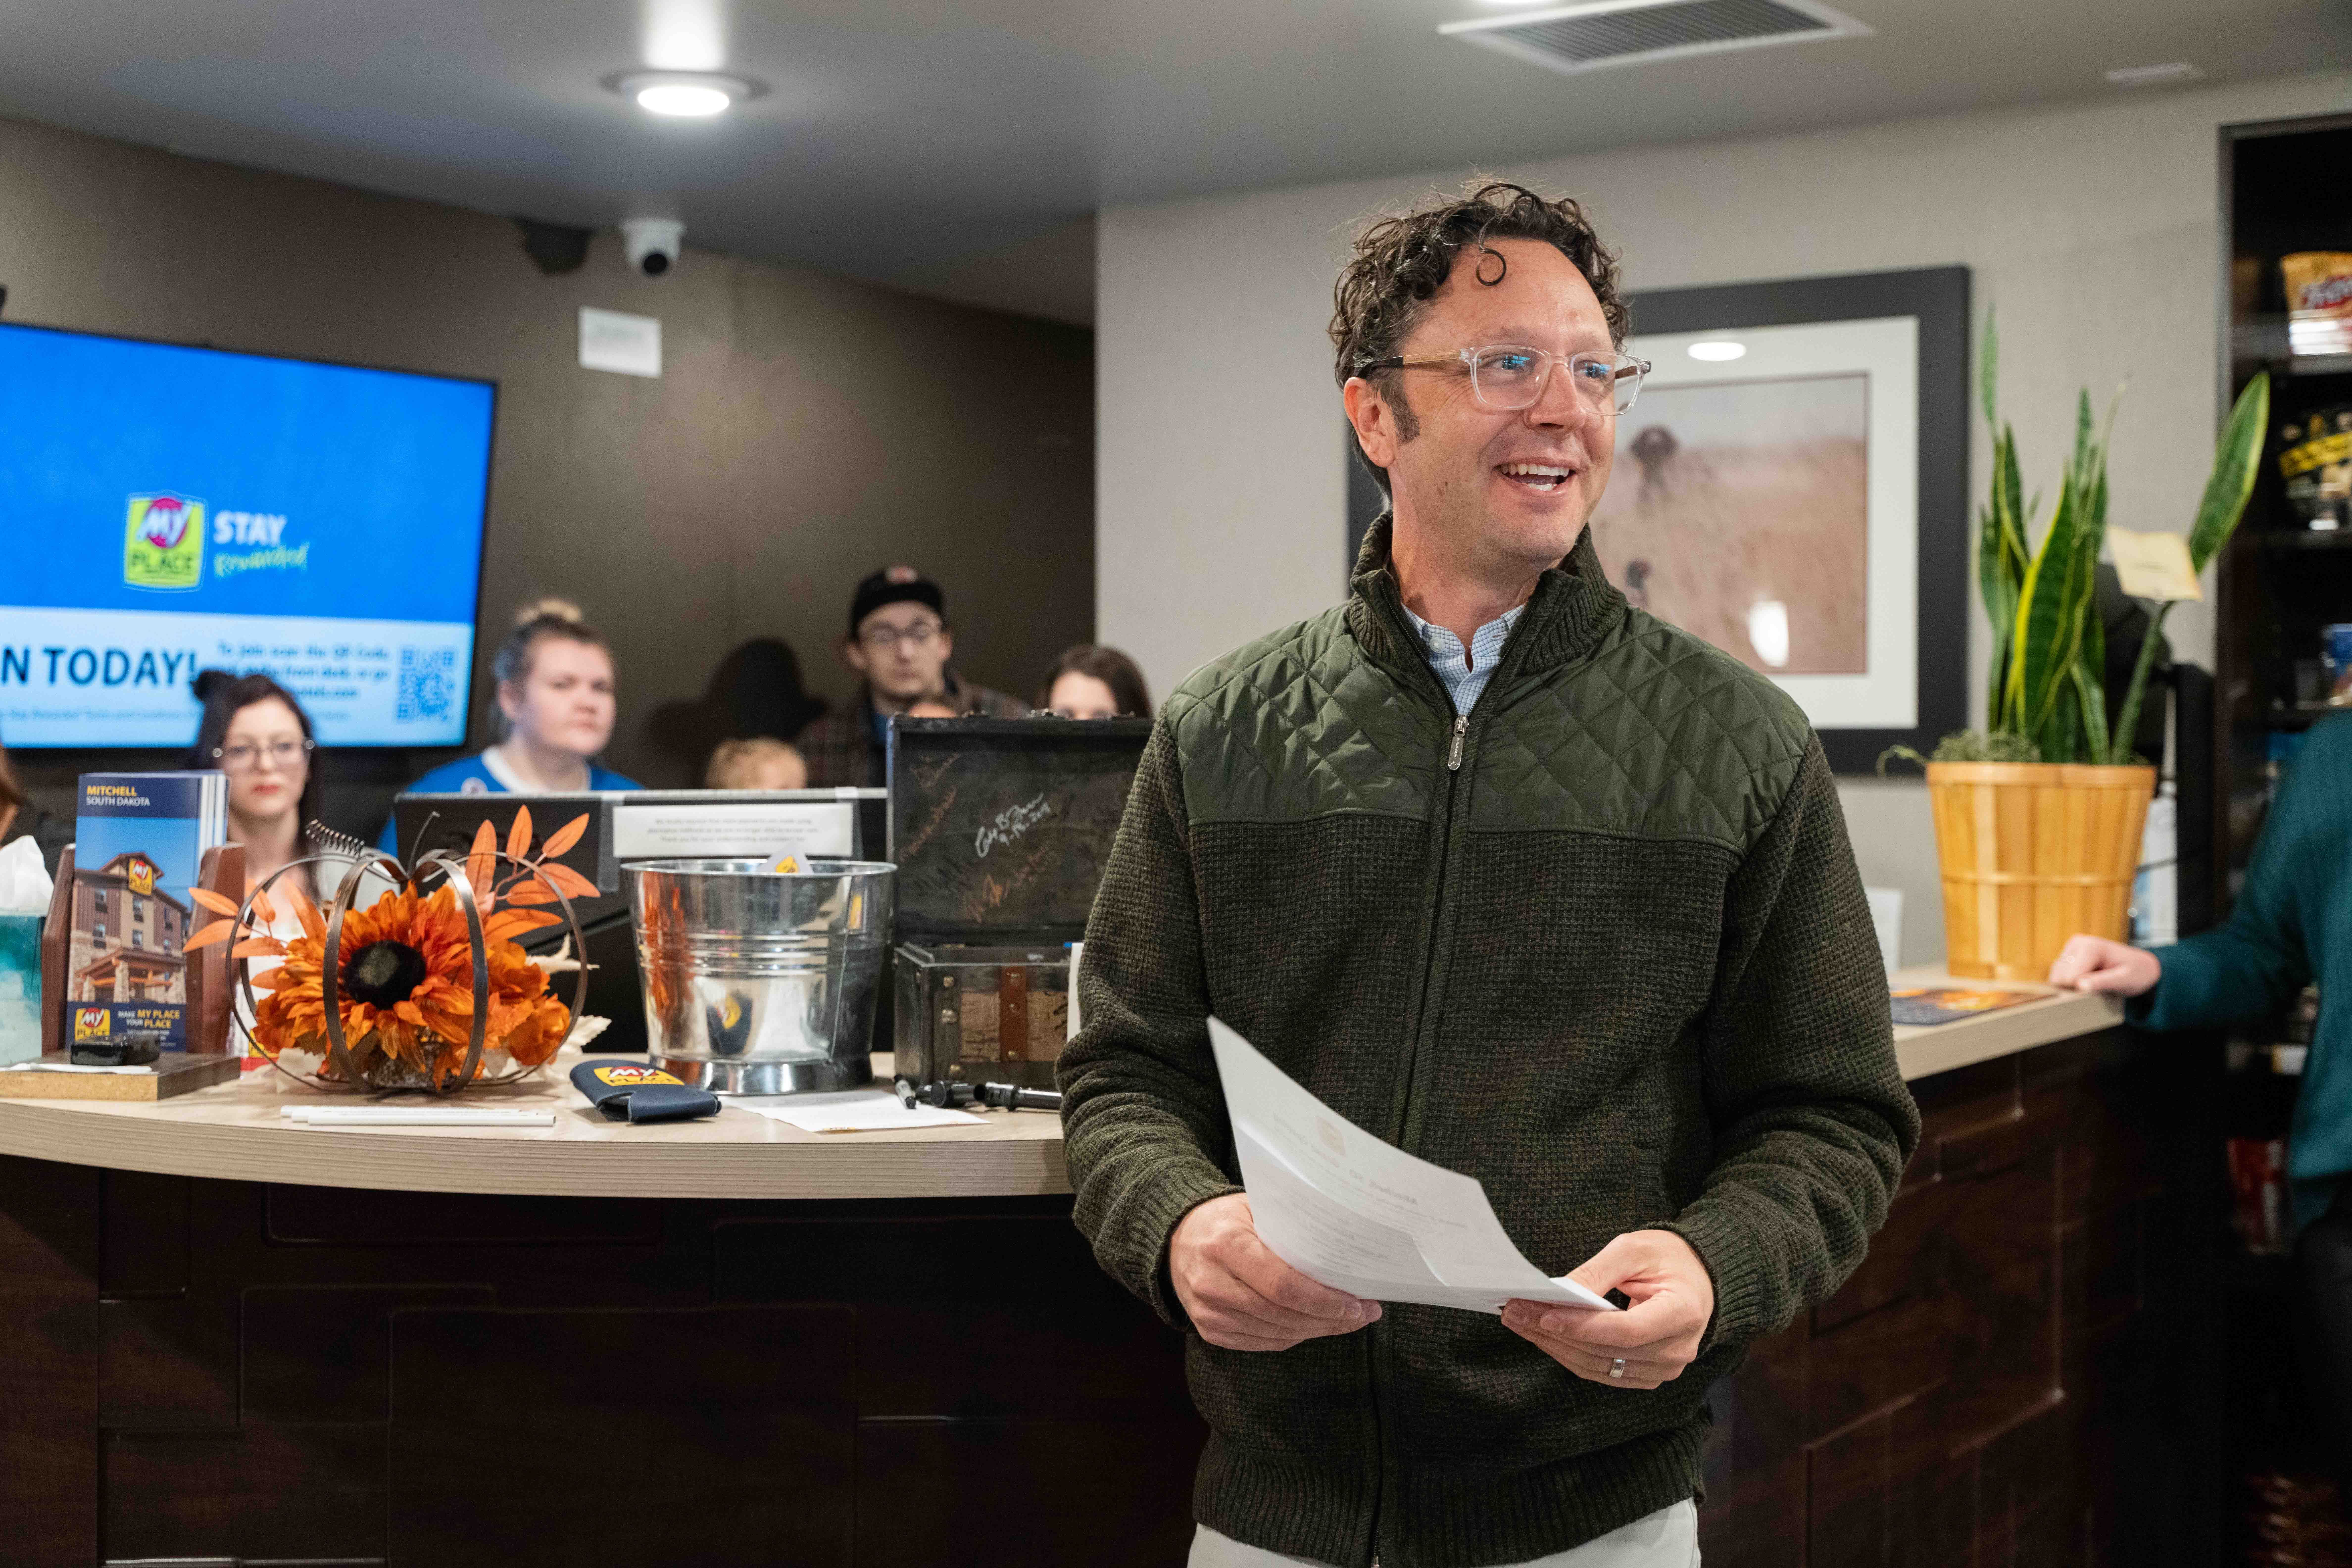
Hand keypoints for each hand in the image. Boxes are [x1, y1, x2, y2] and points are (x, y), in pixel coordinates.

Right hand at [1169, 1193, 1380, 1350]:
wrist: (1176, 1238)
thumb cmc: (1225, 1219)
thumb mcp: (1254, 1209)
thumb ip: (1290, 1228)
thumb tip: (1343, 1251)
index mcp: (1226, 1246)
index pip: (1282, 1285)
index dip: (1323, 1301)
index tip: (1357, 1303)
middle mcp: (1213, 1284)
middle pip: (1283, 1315)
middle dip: (1330, 1319)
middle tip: (1365, 1313)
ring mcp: (1209, 1313)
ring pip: (1277, 1334)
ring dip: (1318, 1330)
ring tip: (1348, 1320)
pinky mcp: (1210, 1331)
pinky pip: (1264, 1343)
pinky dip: (1294, 1336)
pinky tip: (1315, 1325)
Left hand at [1502, 1230, 1713, 1389]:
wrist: (1697, 1276)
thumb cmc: (1667, 1256)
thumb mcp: (1633, 1249)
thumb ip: (1597, 1272)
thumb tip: (1559, 1294)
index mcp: (1682, 1313)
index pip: (1625, 1331)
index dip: (1582, 1326)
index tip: (1544, 1313)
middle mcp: (1677, 1350)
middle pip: (1606, 1352)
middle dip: (1554, 1333)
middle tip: (1514, 1311)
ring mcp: (1663, 1368)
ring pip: (1598, 1367)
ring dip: (1555, 1346)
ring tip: (1520, 1321)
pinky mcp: (1647, 1374)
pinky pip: (1602, 1372)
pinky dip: (1570, 1354)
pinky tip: (1544, 1335)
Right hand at [2047, 935, 2160, 996]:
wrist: (2140, 966)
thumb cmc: (2136, 973)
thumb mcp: (2125, 980)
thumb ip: (2103, 982)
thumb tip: (2080, 986)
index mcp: (2090, 947)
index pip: (2070, 978)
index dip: (2083, 990)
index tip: (2102, 987)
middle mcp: (2077, 943)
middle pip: (2061, 977)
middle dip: (2076, 987)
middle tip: (2099, 985)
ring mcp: (2071, 947)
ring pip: (2057, 976)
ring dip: (2073, 985)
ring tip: (2094, 980)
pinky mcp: (2068, 953)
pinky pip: (2058, 974)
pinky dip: (2070, 982)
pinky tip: (2087, 979)